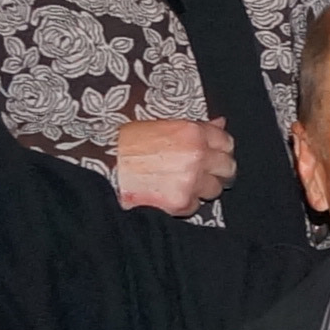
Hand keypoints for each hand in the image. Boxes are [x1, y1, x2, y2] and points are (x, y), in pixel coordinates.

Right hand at [110, 117, 237, 214]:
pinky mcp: (181, 202)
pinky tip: (168, 194)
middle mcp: (197, 156)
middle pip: (227, 168)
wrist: (101, 167)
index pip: (226, 142)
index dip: (221, 150)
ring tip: (180, 183)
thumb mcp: (160, 125)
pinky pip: (196, 206)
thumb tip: (221, 123)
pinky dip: (186, 202)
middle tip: (201, 173)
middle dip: (217, 170)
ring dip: (202, 188)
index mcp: (193, 133)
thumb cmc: (126, 143)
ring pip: (214, 189)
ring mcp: (191, 181)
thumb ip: (195, 126)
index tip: (214, 155)